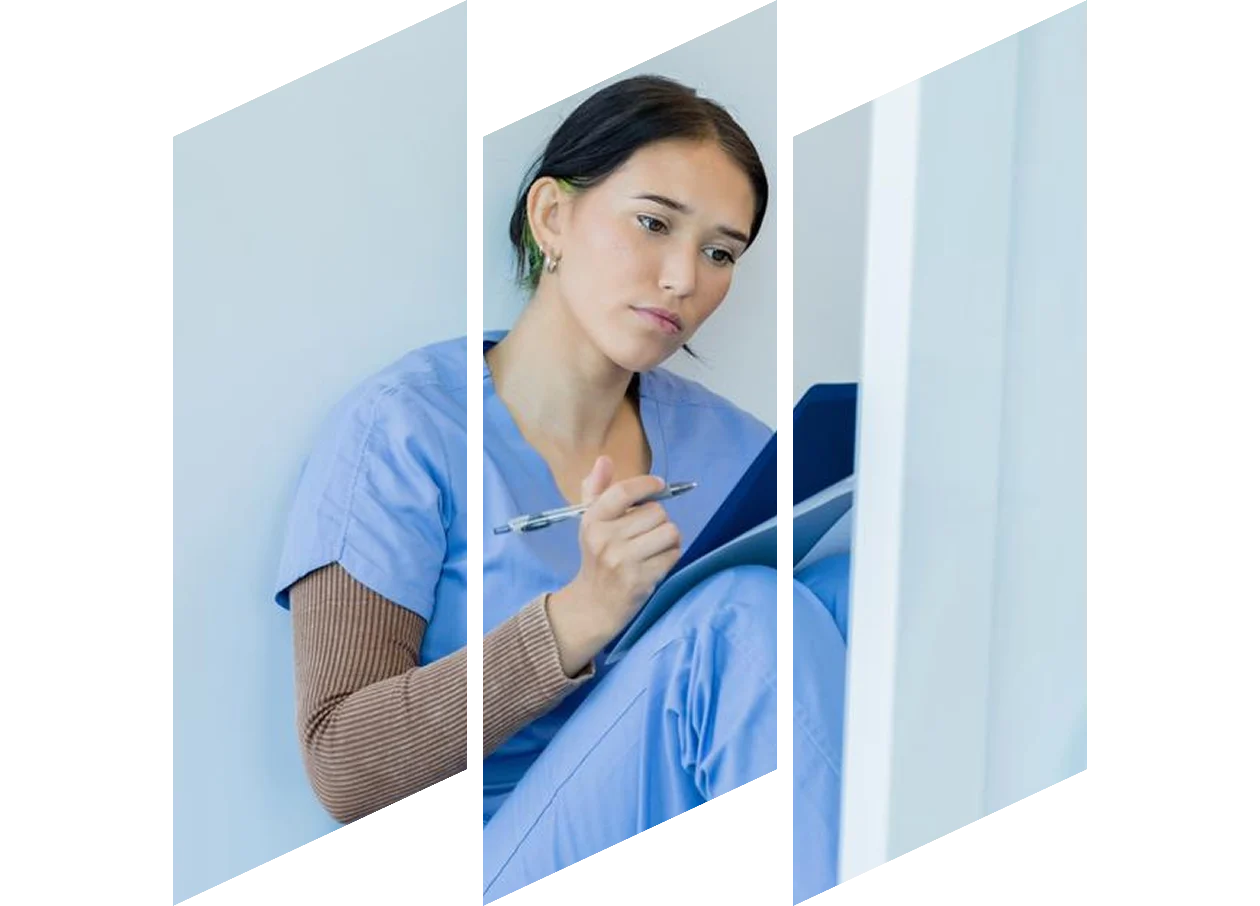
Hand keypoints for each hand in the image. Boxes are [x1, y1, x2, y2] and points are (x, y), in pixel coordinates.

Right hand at [544, 456, 682, 675]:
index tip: (658, 485)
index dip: (647, 484)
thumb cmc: (597, 557)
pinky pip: (673, 554)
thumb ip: (596, 490)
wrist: (594, 604)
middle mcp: (605, 538)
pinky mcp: (641, 579)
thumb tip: (604, 459)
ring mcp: (623, 560)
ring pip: (669, 531)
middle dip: (658, 520)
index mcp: (592, 520)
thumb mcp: (590, 523)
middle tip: (647, 532)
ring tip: (655, 546)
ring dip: (669, 538)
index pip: (624, 491)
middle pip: (656, 512)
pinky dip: (671, 556)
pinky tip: (657, 562)